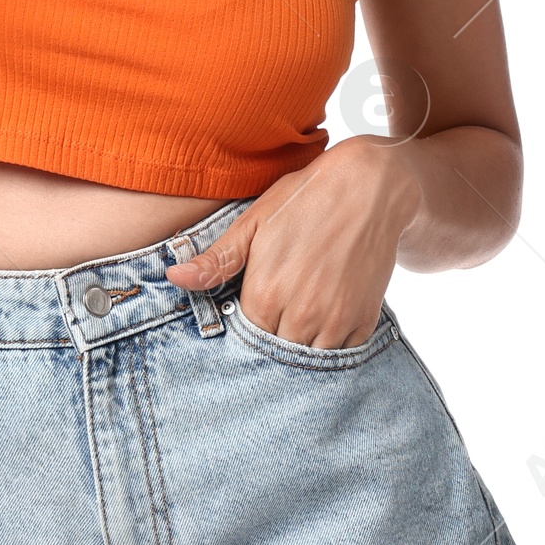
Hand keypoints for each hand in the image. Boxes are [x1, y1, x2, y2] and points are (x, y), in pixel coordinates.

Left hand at [166, 138, 417, 347]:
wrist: (369, 187)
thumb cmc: (305, 199)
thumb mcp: (255, 221)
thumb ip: (217, 259)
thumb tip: (174, 278)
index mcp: (265, 293)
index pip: (244, 336)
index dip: (245, 325)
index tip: (251, 308)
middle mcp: (300, 315)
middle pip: (275, 352)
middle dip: (272, 337)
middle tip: (278, 310)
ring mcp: (335, 320)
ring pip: (307, 358)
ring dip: (301, 343)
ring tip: (299, 314)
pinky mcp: (363, 320)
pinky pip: (341, 353)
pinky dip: (331, 342)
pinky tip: (326, 315)